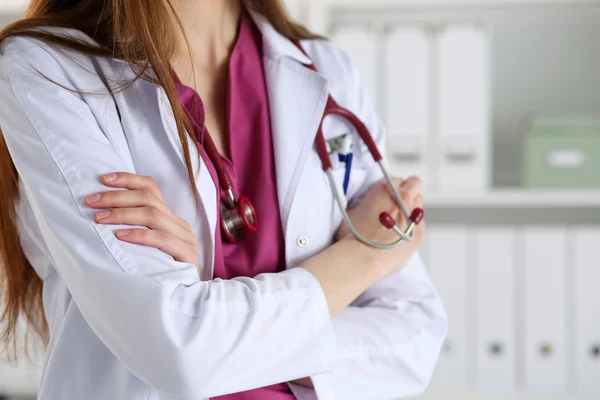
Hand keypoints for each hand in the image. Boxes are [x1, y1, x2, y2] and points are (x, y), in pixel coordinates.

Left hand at [85, 173, 199, 270]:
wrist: (185, 299)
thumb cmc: (157, 274)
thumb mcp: (143, 247)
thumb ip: (132, 230)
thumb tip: (98, 214)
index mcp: (169, 217)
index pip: (151, 187)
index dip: (128, 179)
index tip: (102, 179)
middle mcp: (179, 224)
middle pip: (149, 198)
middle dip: (117, 197)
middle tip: (91, 201)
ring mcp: (185, 239)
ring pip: (154, 215)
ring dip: (123, 213)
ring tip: (100, 218)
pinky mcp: (187, 255)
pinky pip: (162, 239)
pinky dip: (140, 235)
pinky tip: (121, 236)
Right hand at [336, 176, 424, 275]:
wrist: (361, 257)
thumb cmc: (352, 236)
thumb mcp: (352, 210)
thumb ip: (363, 201)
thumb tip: (365, 204)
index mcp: (385, 188)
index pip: (397, 179)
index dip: (392, 187)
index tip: (388, 195)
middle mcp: (403, 197)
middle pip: (414, 184)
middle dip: (408, 191)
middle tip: (398, 203)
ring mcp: (413, 215)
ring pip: (419, 204)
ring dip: (411, 208)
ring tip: (399, 220)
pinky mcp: (418, 232)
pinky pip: (420, 224)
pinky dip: (413, 226)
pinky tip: (402, 233)